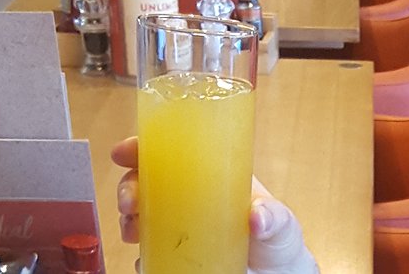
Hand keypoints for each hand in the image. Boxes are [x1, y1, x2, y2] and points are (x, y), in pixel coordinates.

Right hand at [112, 137, 318, 273]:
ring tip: (134, 231)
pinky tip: (148, 260)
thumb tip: (258, 216)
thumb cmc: (279, 243)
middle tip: (130, 201)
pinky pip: (148, 254)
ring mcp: (180, 230)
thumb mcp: (282, 227)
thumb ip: (276, 219)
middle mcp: (191, 201)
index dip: (146, 147)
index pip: (175, 153)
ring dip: (128, 220)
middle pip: (147, 184)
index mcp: (214, 179)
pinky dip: (141, 256)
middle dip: (129, 187)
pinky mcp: (174, 259)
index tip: (126, 151)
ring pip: (140, 217)